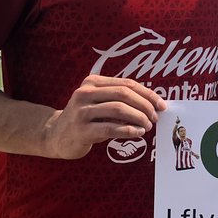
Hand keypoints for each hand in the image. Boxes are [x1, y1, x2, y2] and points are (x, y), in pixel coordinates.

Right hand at [41, 74, 164, 159]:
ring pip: (118, 109)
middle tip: (155, 117)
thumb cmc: (85, 119)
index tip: (161, 104)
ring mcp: (81, 111)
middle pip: (123, 94)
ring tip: (148, 126)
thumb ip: (120, 100)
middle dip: (144, 105)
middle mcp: (85, 93)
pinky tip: (138, 133)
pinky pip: (110, 128)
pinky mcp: (81, 130)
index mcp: (92, 82)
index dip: (147, 93)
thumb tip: (153, 105)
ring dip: (138, 118)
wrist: (55, 135)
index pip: (126, 83)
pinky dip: (128, 130)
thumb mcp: (99, 103)